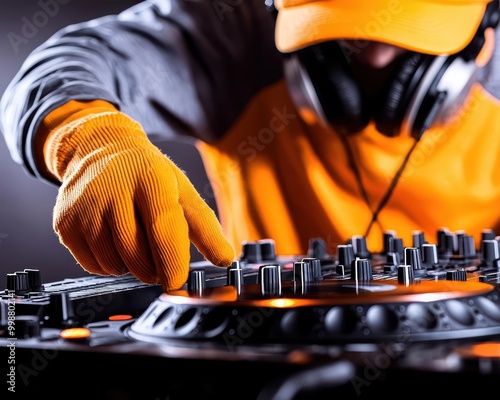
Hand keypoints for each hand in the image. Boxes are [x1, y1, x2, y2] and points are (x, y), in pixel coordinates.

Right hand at [43, 107, 233, 291]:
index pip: (163, 229)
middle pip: (138, 255)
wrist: (100, 149)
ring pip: (115, 264)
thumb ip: (205, 227)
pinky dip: (110, 264)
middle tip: (159, 256)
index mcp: (149, 178)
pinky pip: (94, 266)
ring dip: (132, 266)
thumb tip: (226, 259)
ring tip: (135, 240)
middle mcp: (112, 188)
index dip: (173, 263)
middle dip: (155, 267)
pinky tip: (114, 241)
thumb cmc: (146, 173)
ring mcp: (84, 206)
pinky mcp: (64, 222)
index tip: (178, 283)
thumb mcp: (181, 191)